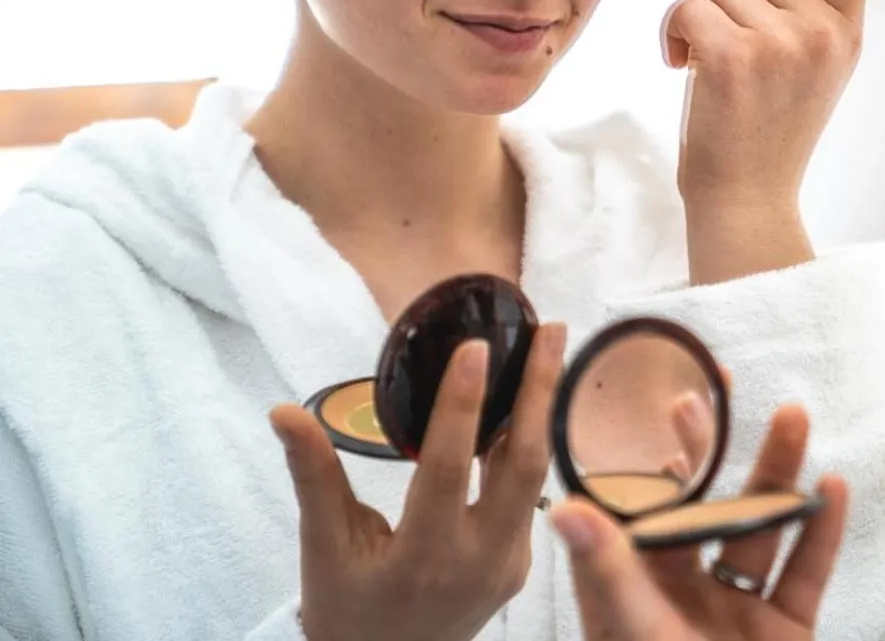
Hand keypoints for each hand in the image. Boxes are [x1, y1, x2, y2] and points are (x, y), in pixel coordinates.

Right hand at [269, 323, 565, 640]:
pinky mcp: (520, 563)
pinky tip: (527, 401)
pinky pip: (529, 494)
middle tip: (550, 328)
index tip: (475, 347)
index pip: (446, 468)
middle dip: (539, 391)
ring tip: (548, 348)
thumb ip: (313, 477)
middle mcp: (478, 561)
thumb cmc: (347, 605)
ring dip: (541, 410)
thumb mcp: (323, 546)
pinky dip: (528, 443)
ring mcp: (509, 564)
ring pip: (534, 475)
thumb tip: (283, 412)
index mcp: (422, 557)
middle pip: (521, 463)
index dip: (461, 406)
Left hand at [553, 405, 849, 640]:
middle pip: (695, 511)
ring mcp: (736, 614)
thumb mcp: (639, 637)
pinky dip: (821, 532)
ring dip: (776, 475)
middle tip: (709, 396)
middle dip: (708, 454)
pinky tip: (835, 487)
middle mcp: (680, 598)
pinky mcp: (784, 633)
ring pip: (758, 530)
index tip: (634, 408)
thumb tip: (565, 506)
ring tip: (792, 417)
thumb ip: (612, 576)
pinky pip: (805, 573)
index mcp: (629, 599)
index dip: (633, 461)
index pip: (627, 517)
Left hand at [662, 0, 866, 282]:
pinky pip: (686, 5)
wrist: (745, 201)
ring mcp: (781, 45)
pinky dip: (669, 29)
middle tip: (712, 23)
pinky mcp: (733, 58)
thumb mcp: (810, 67)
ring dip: (691, 9)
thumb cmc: (762, 132)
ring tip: (697, 53)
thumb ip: (801, 10)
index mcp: (847, 31)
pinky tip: (678, 63)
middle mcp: (823, 33)